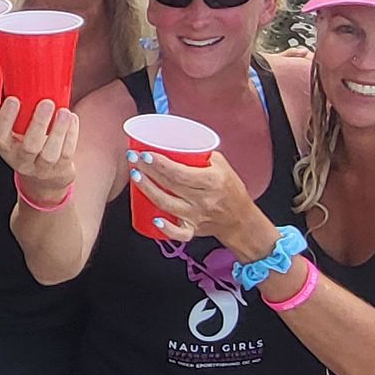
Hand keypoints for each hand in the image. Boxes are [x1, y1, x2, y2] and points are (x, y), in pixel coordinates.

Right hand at [0, 96, 76, 200]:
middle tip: (47, 103)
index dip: (5, 118)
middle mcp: (21, 161)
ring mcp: (41, 168)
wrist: (44, 180)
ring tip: (64, 112)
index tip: (14, 99)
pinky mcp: (60, 170)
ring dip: (58, 130)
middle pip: (29, 146)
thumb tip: (26, 78)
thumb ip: (21, 115)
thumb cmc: (30, 145)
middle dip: (38, 123)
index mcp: (7, 148)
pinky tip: (72, 119)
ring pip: (50, 153)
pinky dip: (71, 135)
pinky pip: (67, 153)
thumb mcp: (18, 134)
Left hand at [130, 150, 261, 245]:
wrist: (240, 219)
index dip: (160, 163)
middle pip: (170, 185)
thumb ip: (201, 154)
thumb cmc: (229, 189)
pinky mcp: (192, 230)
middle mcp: (204, 200)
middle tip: (133, 158)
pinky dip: (167, 228)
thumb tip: (174, 141)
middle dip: (148, 170)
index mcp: (212, 181)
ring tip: (136, 176)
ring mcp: (197, 216)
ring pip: (167, 205)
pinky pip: (178, 233)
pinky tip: (154, 219)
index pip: (181, 172)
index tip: (145, 153)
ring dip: (148, 190)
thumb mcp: (222, 166)